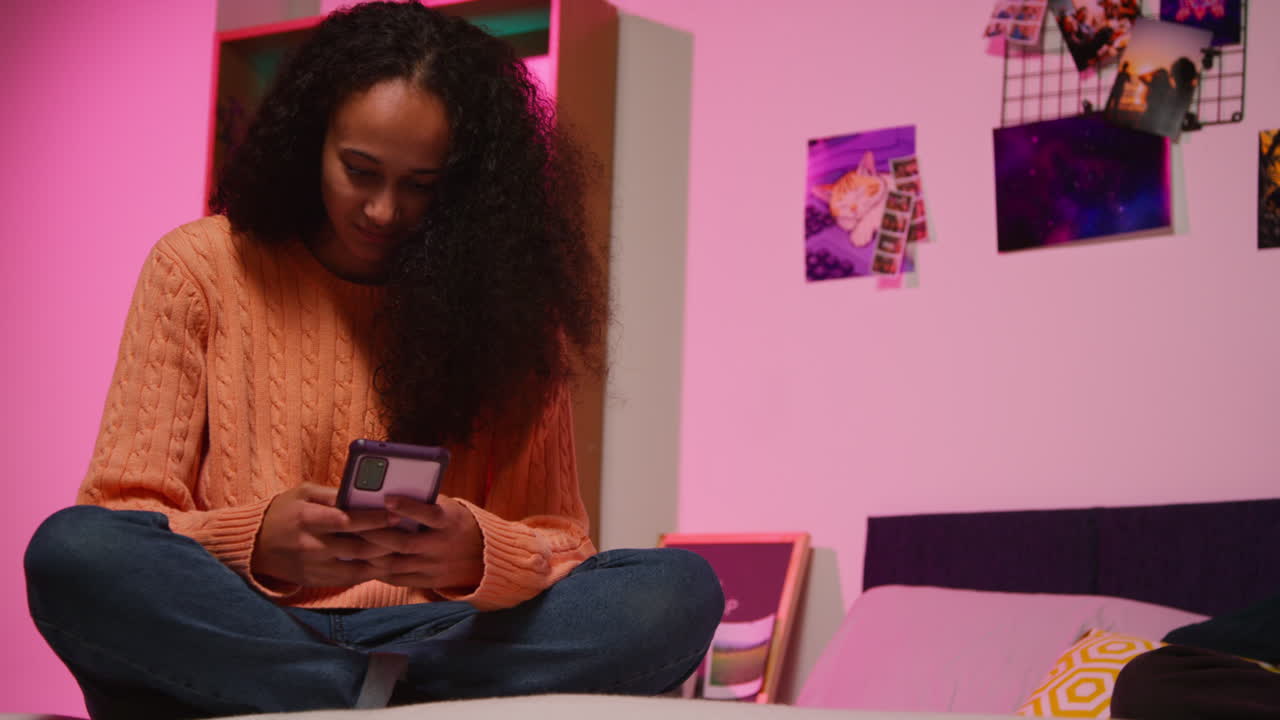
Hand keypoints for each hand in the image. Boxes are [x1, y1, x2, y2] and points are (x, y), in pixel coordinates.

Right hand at [252, 484, 399, 587]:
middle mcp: (311, 546)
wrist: (253, 544)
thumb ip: (333, 495)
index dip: (374, 519)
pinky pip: (347, 579)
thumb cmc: (283, 511)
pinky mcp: (314, 581)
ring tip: (403, 550)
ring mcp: (313, 567)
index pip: (347, 521)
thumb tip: (364, 493)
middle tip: (409, 533)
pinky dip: (367, 572)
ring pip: (356, 568)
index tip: (397, 514)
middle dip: (386, 541)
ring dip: (382, 561)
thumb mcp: (303, 494)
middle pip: (357, 547)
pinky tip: (383, 563)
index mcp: (308, 519)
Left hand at [358, 495, 484, 590]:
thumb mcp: (448, 507)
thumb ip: (423, 502)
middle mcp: (441, 546)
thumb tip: (385, 494)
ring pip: (396, 564)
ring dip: (370, 555)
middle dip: (375, 535)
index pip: (428, 514)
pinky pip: (398, 579)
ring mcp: (434, 567)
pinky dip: (378, 571)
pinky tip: (362, 562)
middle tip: (351, 525)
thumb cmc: (456, 522)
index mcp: (450, 522)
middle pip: (404, 544)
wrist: (484, 555)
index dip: (408, 507)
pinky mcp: (428, 581)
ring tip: (350, 545)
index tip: (387, 498)